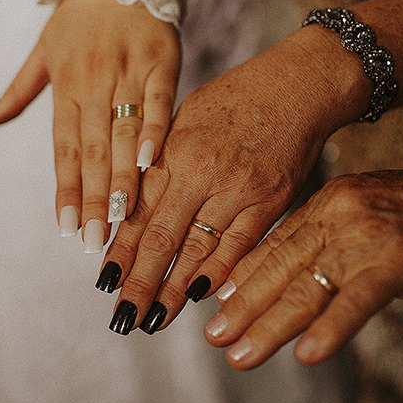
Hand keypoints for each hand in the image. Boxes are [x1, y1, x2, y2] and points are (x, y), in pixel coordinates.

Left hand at [0, 0, 179, 249]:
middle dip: (91, 197)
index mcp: (65, 86)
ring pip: (122, 131)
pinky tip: (151, 162)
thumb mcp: (43, 51)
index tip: (65, 227)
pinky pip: (158, 99)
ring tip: (119, 217)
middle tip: (93, 239)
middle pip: (90, 149)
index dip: (64, 189)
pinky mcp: (161, 59)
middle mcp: (93, 82)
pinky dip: (155, 129)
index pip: (62, 149)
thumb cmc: (80, 16)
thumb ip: (18, 92)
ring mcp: (127, 71)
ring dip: (120, 176)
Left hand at [99, 28, 367, 335]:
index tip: (104, 282)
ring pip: (198, 249)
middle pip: (161, 238)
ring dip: (173, 289)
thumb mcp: (185, 117)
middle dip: (138, 283)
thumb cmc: (238, 97)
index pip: (139, 212)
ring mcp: (237, 189)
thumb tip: (134, 202)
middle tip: (121, 317)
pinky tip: (199, 297)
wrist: (298, 83)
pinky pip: (239, 245)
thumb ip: (161, 160)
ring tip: (153, 320)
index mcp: (175, 150)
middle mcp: (201, 172)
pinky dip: (217, 272)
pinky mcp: (270, 200)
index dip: (120, 250)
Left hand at [201, 162, 402, 368]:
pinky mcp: (398, 262)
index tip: (216, 302)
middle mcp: (339, 215)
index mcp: (328, 202)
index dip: (244, 276)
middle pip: (281, 268)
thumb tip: (283, 272)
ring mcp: (366, 238)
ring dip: (270, 326)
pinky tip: (307, 354)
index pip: (275, 244)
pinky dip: (330, 330)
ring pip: (307, 288)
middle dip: (244, 306)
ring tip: (241, 356)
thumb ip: (324, 237)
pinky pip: (356, 301)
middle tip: (215, 338)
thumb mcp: (364, 212)